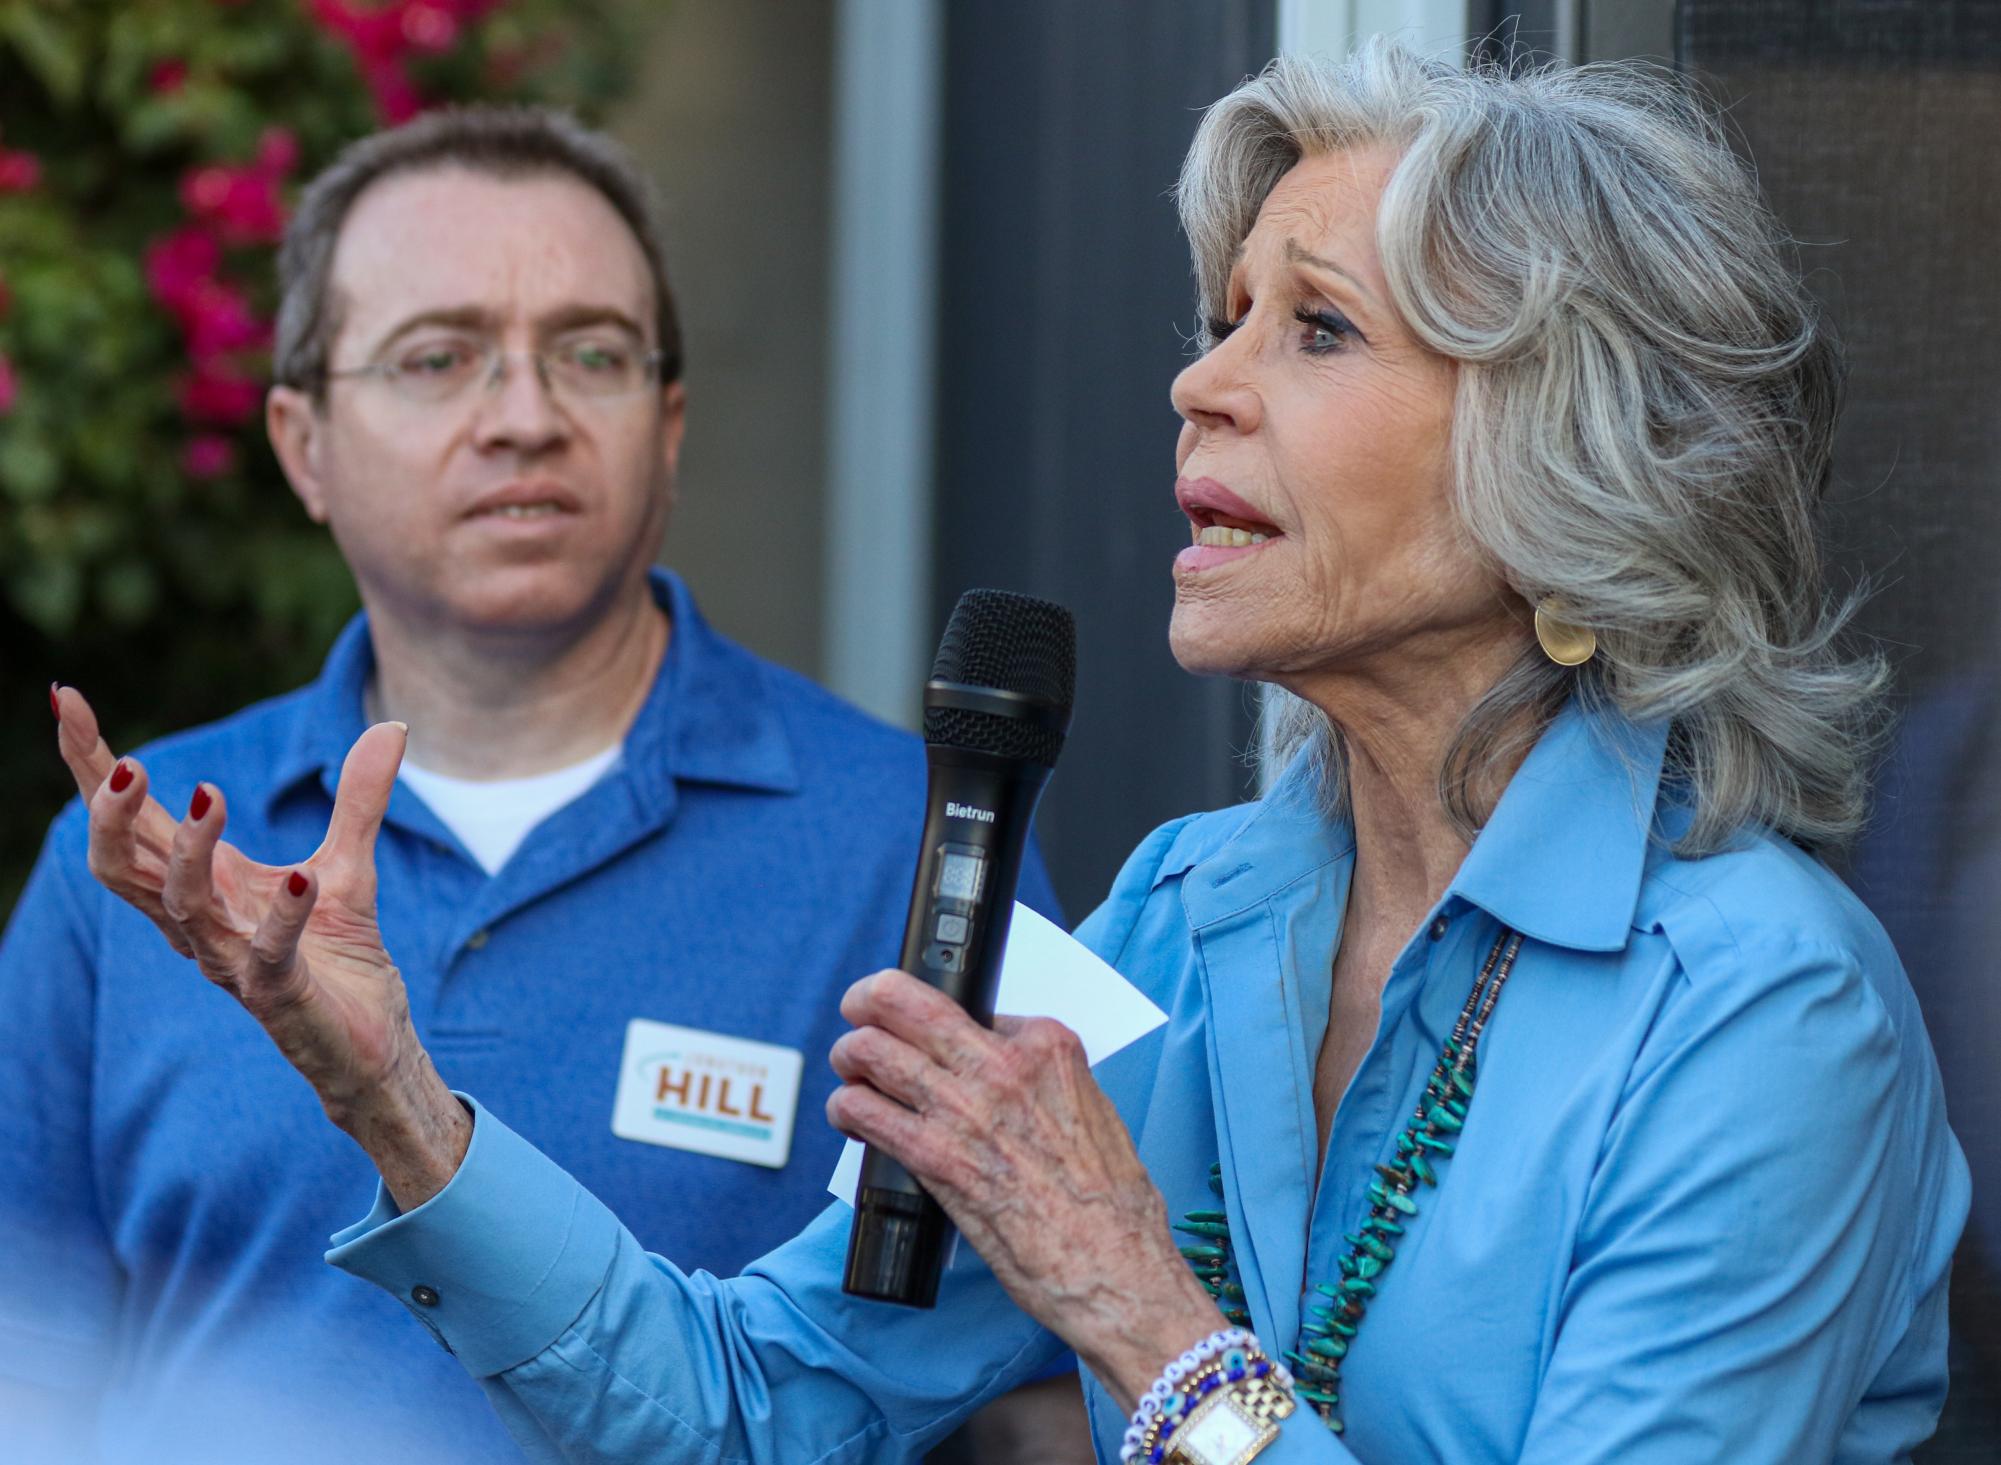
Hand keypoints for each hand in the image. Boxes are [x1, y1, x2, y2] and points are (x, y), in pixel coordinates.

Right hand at [50, 686, 466, 1207]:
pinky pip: (267, 953)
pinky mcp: (278, 994)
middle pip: (123, 862)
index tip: (67, 699)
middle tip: (123, 761)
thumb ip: (359, 797)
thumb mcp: (346, 863)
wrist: (370, 1045)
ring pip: (179, 905)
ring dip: (190, 850)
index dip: (91, 765)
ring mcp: (232, 959)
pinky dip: (282, 916)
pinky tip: (298, 879)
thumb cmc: (335, 957)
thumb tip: (389, 725)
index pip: (132, 819)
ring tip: (211, 795)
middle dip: (109, 810)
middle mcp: (198, 920)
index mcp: (201, 883)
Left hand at [826, 971, 1223, 1409]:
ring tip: (850, 1066)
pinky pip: (867, 1113)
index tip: (927, 1026)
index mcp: (1049, 1046)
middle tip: (858, 1012)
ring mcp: (965, 1109)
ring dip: (851, 1055)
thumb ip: (1046, 1082)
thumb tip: (1004, 1077)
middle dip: (870, 1000)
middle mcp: (1003, 1064)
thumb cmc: (1111, 1203)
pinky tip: (849, 1115)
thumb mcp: (1092, 1111)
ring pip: (874, 1051)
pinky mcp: (937, 1158)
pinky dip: (847, 1108)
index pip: (973, 1003)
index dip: (943, 1014)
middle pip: (907, 1003)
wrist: (1114, 1267)